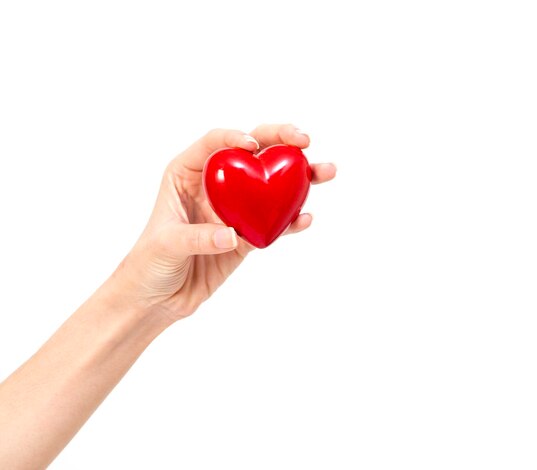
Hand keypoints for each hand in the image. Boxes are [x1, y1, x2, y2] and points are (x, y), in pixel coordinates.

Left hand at [106, 124, 335, 321]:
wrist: (158, 298)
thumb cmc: (149, 263)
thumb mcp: (165, 245)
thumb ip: (196, 238)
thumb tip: (231, 235)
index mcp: (188, 173)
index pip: (215, 144)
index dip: (235, 138)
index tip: (254, 146)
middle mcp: (216, 184)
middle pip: (253, 153)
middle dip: (281, 141)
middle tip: (305, 141)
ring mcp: (236, 208)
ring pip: (272, 185)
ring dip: (301, 177)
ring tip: (326, 171)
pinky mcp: (249, 234)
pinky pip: (275, 222)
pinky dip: (292, 220)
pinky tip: (306, 219)